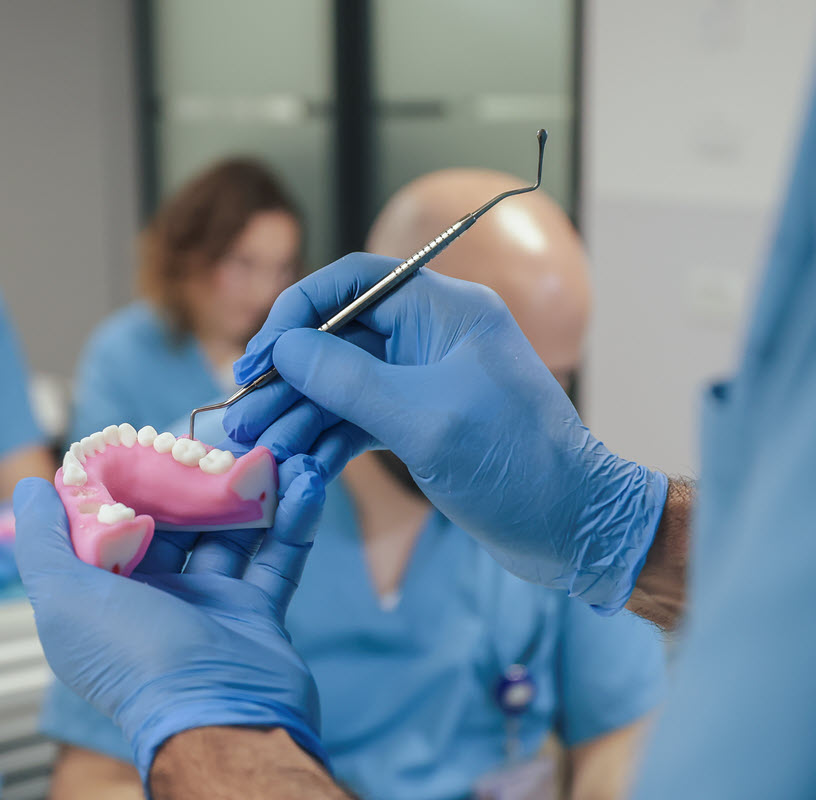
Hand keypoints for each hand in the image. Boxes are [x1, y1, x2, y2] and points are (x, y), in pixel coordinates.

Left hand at [14, 456, 328, 778]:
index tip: (154, 436)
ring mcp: (208, 606)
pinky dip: (292, 520)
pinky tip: (306, 482)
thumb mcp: (65, 596)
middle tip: (222, 437)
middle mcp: (153, 599)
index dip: (132, 478)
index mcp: (103, 595)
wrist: (219, 717)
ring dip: (250, 491)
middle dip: (197, 479)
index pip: (114, 521)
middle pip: (176, 521)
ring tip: (273, 450)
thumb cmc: (135, 658)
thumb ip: (42, 539)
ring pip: (230, 532)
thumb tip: (30, 486)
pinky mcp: (256, 615)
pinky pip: (276, 557)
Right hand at [224, 253, 667, 610]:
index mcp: (446, 311)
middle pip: (340, 337)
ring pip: (343, 384)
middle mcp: (433, 337)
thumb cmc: (515, 465)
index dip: (300, 308)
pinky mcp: (420, 423)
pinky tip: (293, 459)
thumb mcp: (423, 419)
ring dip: (299, 411)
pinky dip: (326, 437)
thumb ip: (347, 380)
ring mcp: (425, 382)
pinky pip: (359, 419)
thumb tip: (284, 347)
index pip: (356, 281)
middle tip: (242, 410)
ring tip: (253, 441)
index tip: (262, 351)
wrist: (573, 527)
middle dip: (290, 375)